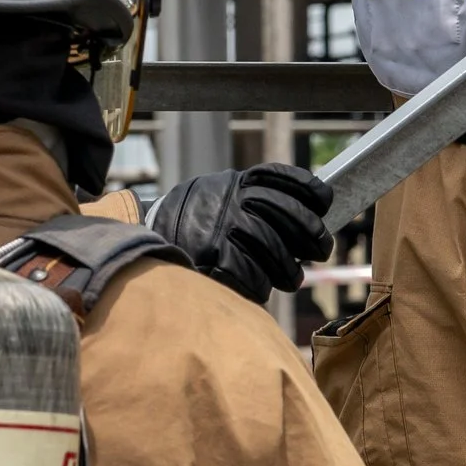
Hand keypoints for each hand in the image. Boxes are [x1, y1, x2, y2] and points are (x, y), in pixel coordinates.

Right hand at [149, 162, 335, 303]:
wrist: (140, 245)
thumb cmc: (187, 226)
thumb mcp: (213, 196)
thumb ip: (249, 197)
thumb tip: (304, 212)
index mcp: (233, 183)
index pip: (282, 178)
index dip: (309, 191)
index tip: (324, 203)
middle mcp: (231, 201)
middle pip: (290, 215)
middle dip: (312, 235)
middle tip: (321, 249)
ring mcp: (223, 228)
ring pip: (276, 250)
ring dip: (289, 270)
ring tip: (292, 278)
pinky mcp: (214, 258)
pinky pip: (253, 276)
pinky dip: (262, 285)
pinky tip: (262, 287)